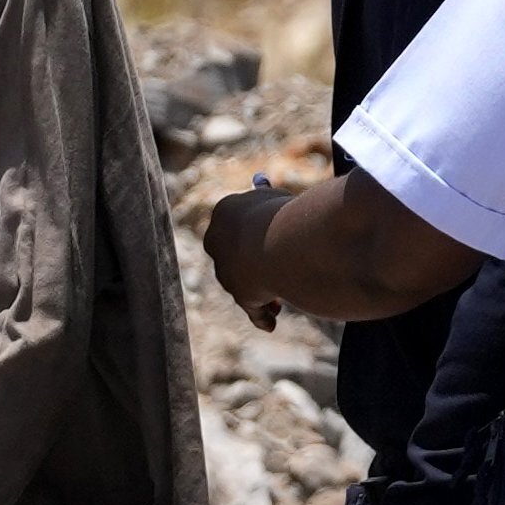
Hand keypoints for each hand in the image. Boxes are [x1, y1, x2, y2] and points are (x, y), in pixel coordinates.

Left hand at [201, 183, 298, 328]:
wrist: (284, 239)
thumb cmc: (284, 212)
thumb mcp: (273, 194)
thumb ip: (265, 193)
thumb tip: (259, 180)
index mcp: (224, 213)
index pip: (235, 227)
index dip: (255, 235)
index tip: (270, 240)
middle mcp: (219, 242)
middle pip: (235, 259)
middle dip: (255, 267)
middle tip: (271, 275)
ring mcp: (228, 270)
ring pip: (244, 284)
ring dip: (261, 292)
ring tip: (278, 302)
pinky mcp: (242, 294)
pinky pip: (252, 309)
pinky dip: (261, 316)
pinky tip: (269, 324)